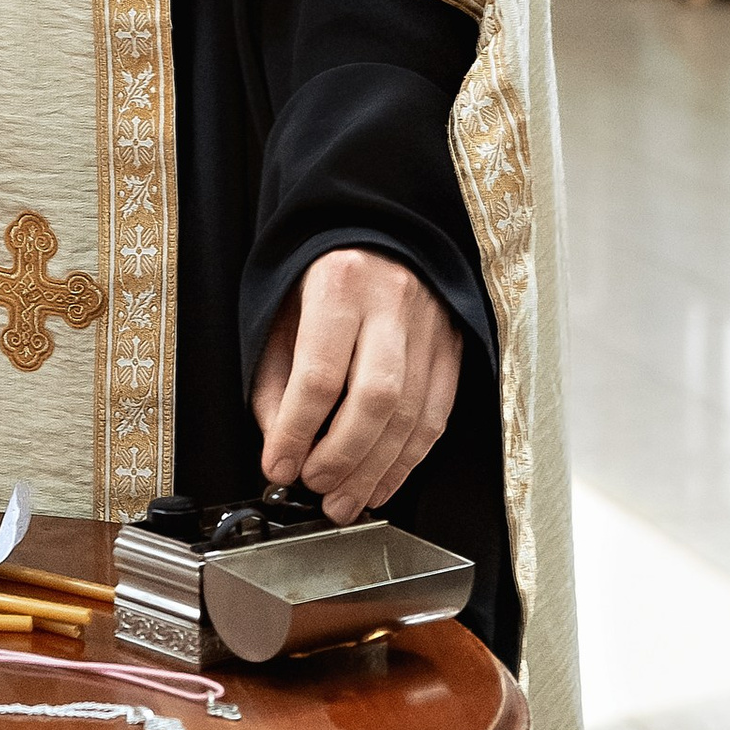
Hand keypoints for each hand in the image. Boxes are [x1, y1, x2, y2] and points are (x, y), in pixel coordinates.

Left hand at [251, 247, 461, 523]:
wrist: (379, 230)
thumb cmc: (324, 273)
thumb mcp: (284, 309)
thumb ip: (276, 377)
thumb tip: (280, 443)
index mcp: (341, 283)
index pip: (321, 373)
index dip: (297, 430)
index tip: (279, 465)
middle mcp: (393, 302)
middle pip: (375, 398)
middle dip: (343, 456)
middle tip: (315, 485)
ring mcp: (430, 326)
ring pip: (411, 415)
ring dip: (376, 470)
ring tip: (345, 499)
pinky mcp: (453, 348)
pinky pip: (435, 417)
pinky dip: (407, 460)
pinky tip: (381, 481)